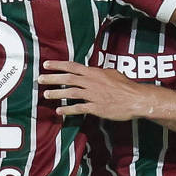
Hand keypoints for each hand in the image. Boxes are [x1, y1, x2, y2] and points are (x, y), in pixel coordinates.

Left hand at [41, 60, 158, 121]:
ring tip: (46, 94)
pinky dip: (68, 110)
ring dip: (57, 93)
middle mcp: (91, 82)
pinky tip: (59, 111)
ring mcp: (93, 95)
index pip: (73, 66)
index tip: (46, 65)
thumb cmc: (126, 86)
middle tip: (40, 79)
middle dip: (52, 78)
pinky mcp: (96, 108)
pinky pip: (78, 108)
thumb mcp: (113, 74)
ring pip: (70, 93)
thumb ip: (100, 73)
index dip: (58, 65)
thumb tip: (94, 71)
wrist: (136, 99)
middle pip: (68, 78)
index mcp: (94, 73)